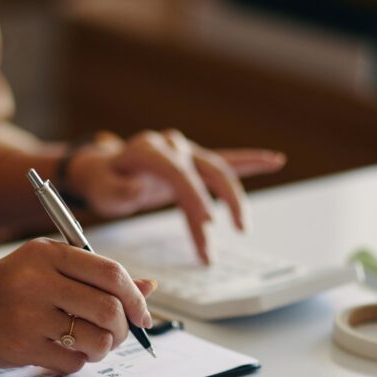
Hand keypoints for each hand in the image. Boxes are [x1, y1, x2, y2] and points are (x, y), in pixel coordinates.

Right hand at [0, 238, 156, 373]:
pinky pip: (73, 361)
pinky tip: (60, 351)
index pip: (110, 273)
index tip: (142, 313)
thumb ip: (93, 277)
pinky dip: (76, 361)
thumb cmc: (0, 290)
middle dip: (124, 328)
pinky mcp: (21, 346)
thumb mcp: (42, 269)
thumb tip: (148, 289)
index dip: (135, 297)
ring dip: (103, 348)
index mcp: (45, 253)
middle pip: (109, 308)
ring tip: (89, 344)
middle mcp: (37, 280)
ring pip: (97, 339)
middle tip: (118, 334)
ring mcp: (27, 315)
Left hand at [67, 130, 285, 263]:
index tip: (209, 222)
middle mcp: (170, 145)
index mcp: (147, 151)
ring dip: (234, 199)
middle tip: (239, 231)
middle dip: (225, 199)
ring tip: (243, 229)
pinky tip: (275, 160)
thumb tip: (139, 188)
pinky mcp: (193, 161)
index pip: (178, 173)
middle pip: (207, 169)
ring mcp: (184, 151)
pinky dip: (249, 160)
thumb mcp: (102, 189)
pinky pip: (225, 160)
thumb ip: (118, 191)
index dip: (195, 196)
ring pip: (218, 171)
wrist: (101, 169)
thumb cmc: (102, 181)